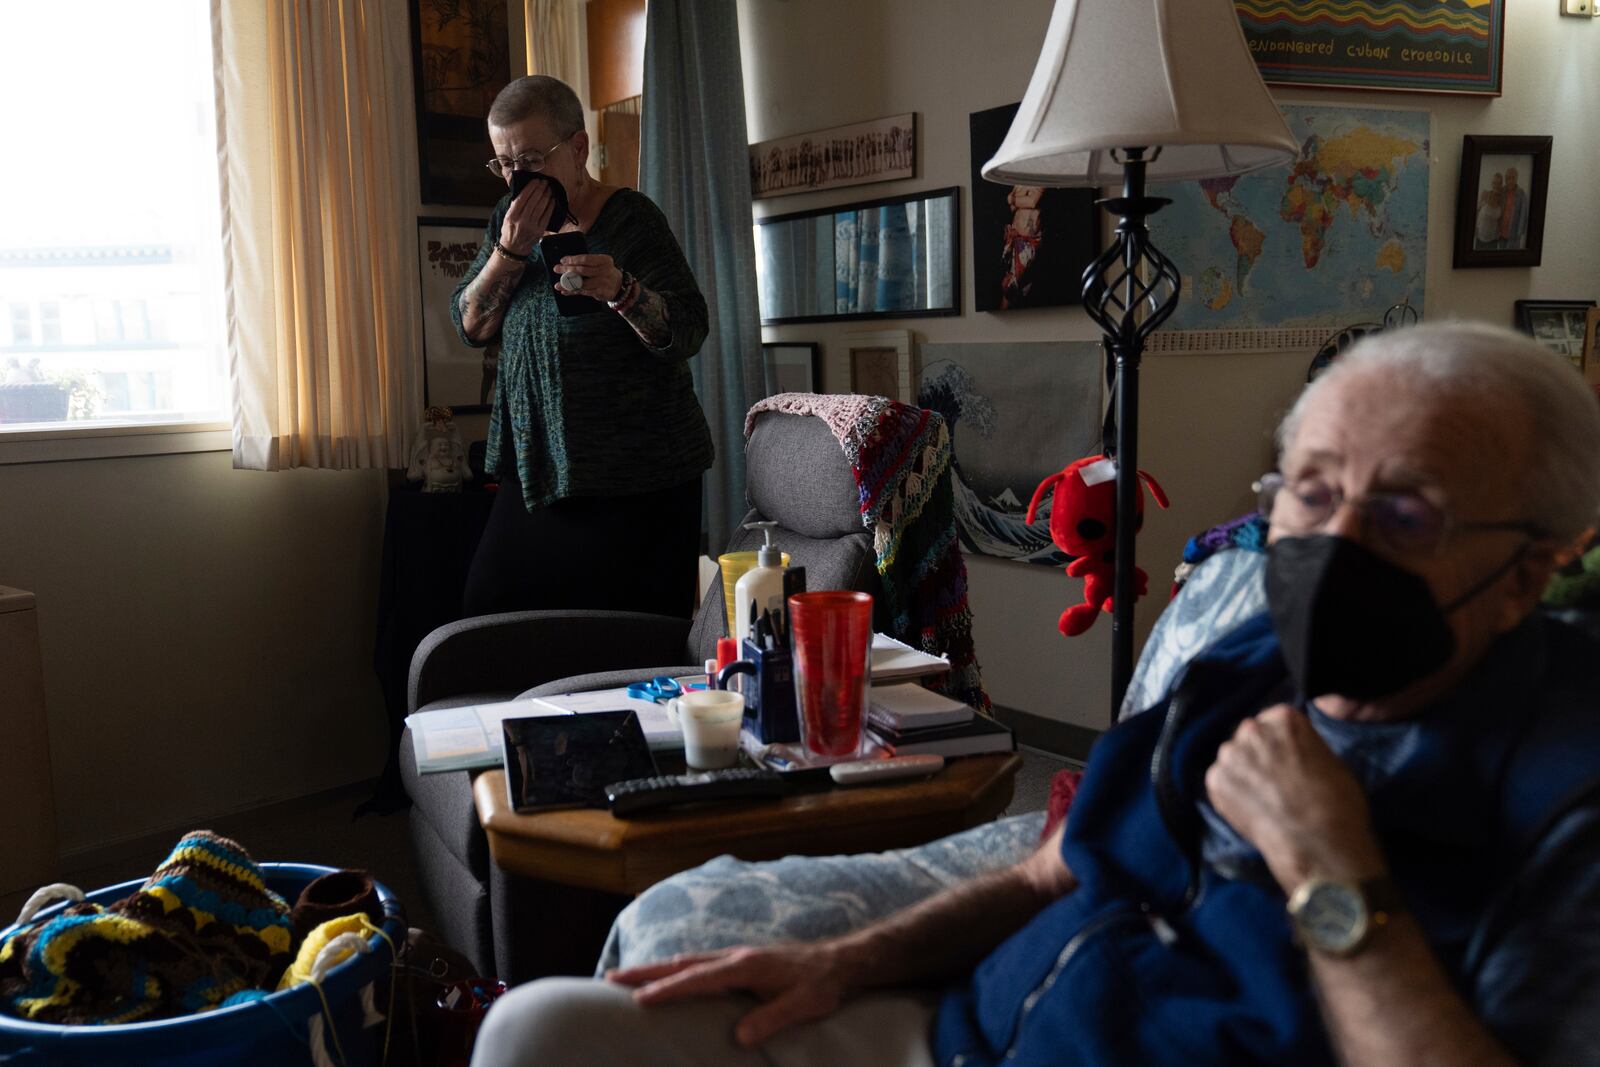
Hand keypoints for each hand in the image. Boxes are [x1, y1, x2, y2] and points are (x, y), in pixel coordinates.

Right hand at [498, 181, 556, 255]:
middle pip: (534, 201)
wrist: (514, 248)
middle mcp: (522, 220)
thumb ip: (515, 205)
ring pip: (541, 207)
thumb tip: (525, 190)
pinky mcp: (540, 230)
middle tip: (544, 182)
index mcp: (512, 215)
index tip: (536, 180)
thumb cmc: (510, 230)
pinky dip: (550, 206)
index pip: (523, 198)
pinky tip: (552, 199)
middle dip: (540, 189)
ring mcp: (532, 226)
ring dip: (546, 195)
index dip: (531, 188)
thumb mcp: (507, 216)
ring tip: (549, 188)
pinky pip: (547, 215)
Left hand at [555, 253, 624, 301]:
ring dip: (568, 284)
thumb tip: (566, 263)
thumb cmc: (604, 272)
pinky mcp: (600, 292)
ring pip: (581, 283)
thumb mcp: (600, 264)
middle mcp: (604, 270)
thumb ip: (587, 263)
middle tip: (557, 269)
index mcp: (604, 260)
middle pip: (582, 270)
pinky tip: (565, 291)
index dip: (572, 259)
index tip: (563, 260)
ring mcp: (603, 282)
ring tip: (558, 284)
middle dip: (567, 270)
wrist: (619, 286)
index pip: (585, 259)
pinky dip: (573, 291)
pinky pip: (583, 292)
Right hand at [606, 942, 851, 1046]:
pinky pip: (698, 964)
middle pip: (681, 963)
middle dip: (645, 972)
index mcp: (745, 966)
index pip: (697, 979)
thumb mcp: (802, 1006)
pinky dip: (675, 969)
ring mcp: (736, 956)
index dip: (667, 990)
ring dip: (656, 969)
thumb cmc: (821, 985)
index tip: (638, 999)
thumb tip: (738, 1038)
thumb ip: (771, 1019)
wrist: (840, 961)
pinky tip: (667, 977)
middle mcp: (734, 956)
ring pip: (687, 961)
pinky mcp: (740, 961)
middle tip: (610, 978)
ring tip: (625, 977)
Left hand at [1204, 704, 1385, 890]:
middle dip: (1259, 755)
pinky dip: (1231, 794)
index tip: (1288, 760)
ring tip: (1262, 799)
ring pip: (1233, 759)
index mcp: (1284, 717)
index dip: (1282, 744)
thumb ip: (1304, 746)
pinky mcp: (1215, 781)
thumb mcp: (1331, 760)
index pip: (1275, 721)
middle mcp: (1251, 729)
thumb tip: (1294, 751)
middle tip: (1274, 781)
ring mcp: (1230, 754)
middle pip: (1250, 737)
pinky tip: (1251, 809)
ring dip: (1243, 773)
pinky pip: (1222, 782)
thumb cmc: (1339, 804)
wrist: (1319, 844)